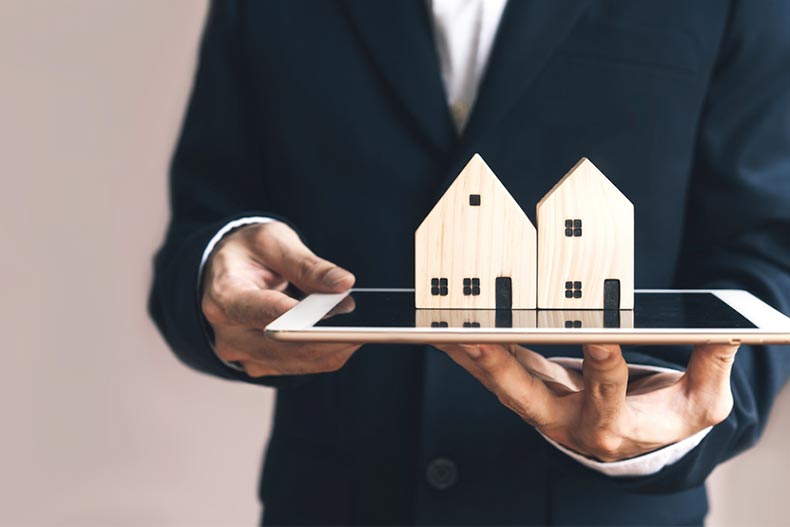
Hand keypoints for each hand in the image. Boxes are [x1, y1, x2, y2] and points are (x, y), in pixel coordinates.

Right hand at [201, 221, 359, 376]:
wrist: (227, 273)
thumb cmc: (249, 253)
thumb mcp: (274, 242)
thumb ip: (307, 264)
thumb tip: (343, 284)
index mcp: (224, 296)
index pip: (252, 309)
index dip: (284, 313)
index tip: (314, 313)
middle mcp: (229, 334)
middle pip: (281, 344)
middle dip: (325, 333)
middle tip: (363, 321)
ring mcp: (246, 355)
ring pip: (298, 360)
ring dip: (333, 344)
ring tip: (362, 326)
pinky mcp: (265, 365)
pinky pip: (303, 365)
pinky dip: (328, 349)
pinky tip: (347, 333)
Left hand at [437, 343, 738, 460]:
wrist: (633, 443)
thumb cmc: (665, 421)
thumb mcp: (699, 404)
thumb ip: (710, 367)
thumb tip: (726, 332)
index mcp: (611, 425)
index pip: (606, 390)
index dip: (602, 362)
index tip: (596, 333)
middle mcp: (565, 420)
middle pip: (528, 395)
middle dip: (500, 365)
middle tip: (477, 335)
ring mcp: (539, 407)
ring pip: (498, 380)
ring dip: (468, 352)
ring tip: (440, 322)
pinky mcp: (526, 391)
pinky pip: (491, 372)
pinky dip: (467, 351)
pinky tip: (442, 329)